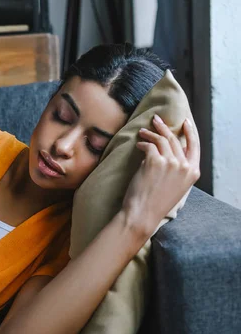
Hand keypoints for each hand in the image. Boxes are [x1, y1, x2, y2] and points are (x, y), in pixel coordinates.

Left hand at [122, 114, 200, 234]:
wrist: (143, 214)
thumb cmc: (155, 202)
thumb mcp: (176, 186)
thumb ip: (177, 169)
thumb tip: (168, 150)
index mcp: (193, 172)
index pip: (195, 146)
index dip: (190, 132)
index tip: (184, 122)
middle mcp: (184, 166)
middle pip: (175, 139)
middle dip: (164, 127)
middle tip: (155, 120)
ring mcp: (170, 163)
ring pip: (161, 140)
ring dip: (151, 133)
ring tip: (142, 132)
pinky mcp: (155, 161)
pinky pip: (149, 146)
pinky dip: (143, 143)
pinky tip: (139, 145)